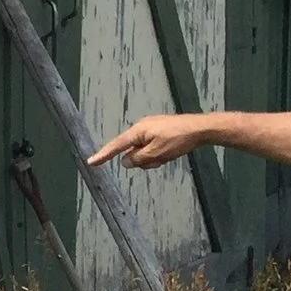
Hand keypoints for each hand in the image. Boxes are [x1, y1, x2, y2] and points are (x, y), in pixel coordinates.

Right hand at [90, 114, 205, 169]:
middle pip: (132, 150)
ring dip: (152, 157)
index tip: (90, 162)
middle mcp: (141, 127)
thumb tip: (125, 162)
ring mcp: (151, 128)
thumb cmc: (178, 140)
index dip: (103, 155)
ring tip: (167, 156)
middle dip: (142, 159)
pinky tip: (170, 152)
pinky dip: (157, 152)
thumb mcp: (156, 154)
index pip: (116, 145)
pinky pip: (151, 145)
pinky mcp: (160, 130)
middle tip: (159, 161)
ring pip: (143, 149)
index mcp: (137, 131)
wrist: (200, 128)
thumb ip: (138, 159)